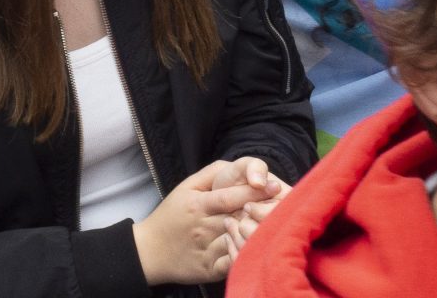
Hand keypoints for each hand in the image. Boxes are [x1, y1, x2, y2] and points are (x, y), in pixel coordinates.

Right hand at [132, 159, 282, 285]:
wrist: (150, 251)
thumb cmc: (172, 215)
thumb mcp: (186, 187)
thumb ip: (212, 173)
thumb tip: (238, 166)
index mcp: (198, 205)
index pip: (230, 197)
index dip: (254, 191)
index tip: (274, 185)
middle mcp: (203, 228)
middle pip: (239, 218)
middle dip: (264, 211)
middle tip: (285, 204)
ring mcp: (207, 250)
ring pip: (240, 241)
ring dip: (259, 233)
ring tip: (280, 225)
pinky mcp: (211, 270)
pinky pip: (234, 262)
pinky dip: (248, 255)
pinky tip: (261, 248)